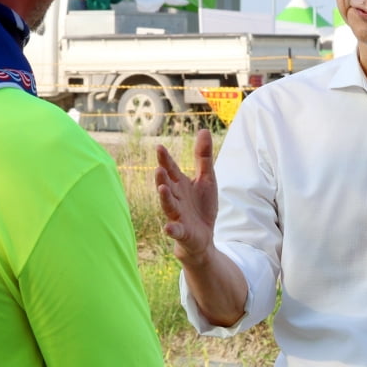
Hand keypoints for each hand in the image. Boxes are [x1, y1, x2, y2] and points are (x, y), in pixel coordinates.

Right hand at [154, 128, 217, 264]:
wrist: (204, 236)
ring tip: (162, 189)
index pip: (171, 170)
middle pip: (167, 186)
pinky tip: (168, 228)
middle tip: (159, 168)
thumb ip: (203, 157)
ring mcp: (177, 215)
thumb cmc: (201, 206)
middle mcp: (175, 198)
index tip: (159, 147)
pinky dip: (171, 229)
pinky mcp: (182, 232)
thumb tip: (203, 130)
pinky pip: (175, 231)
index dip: (165, 160)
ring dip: (164, 198)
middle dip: (162, 178)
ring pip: (168, 206)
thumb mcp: (207, 179)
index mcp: (180, 185)